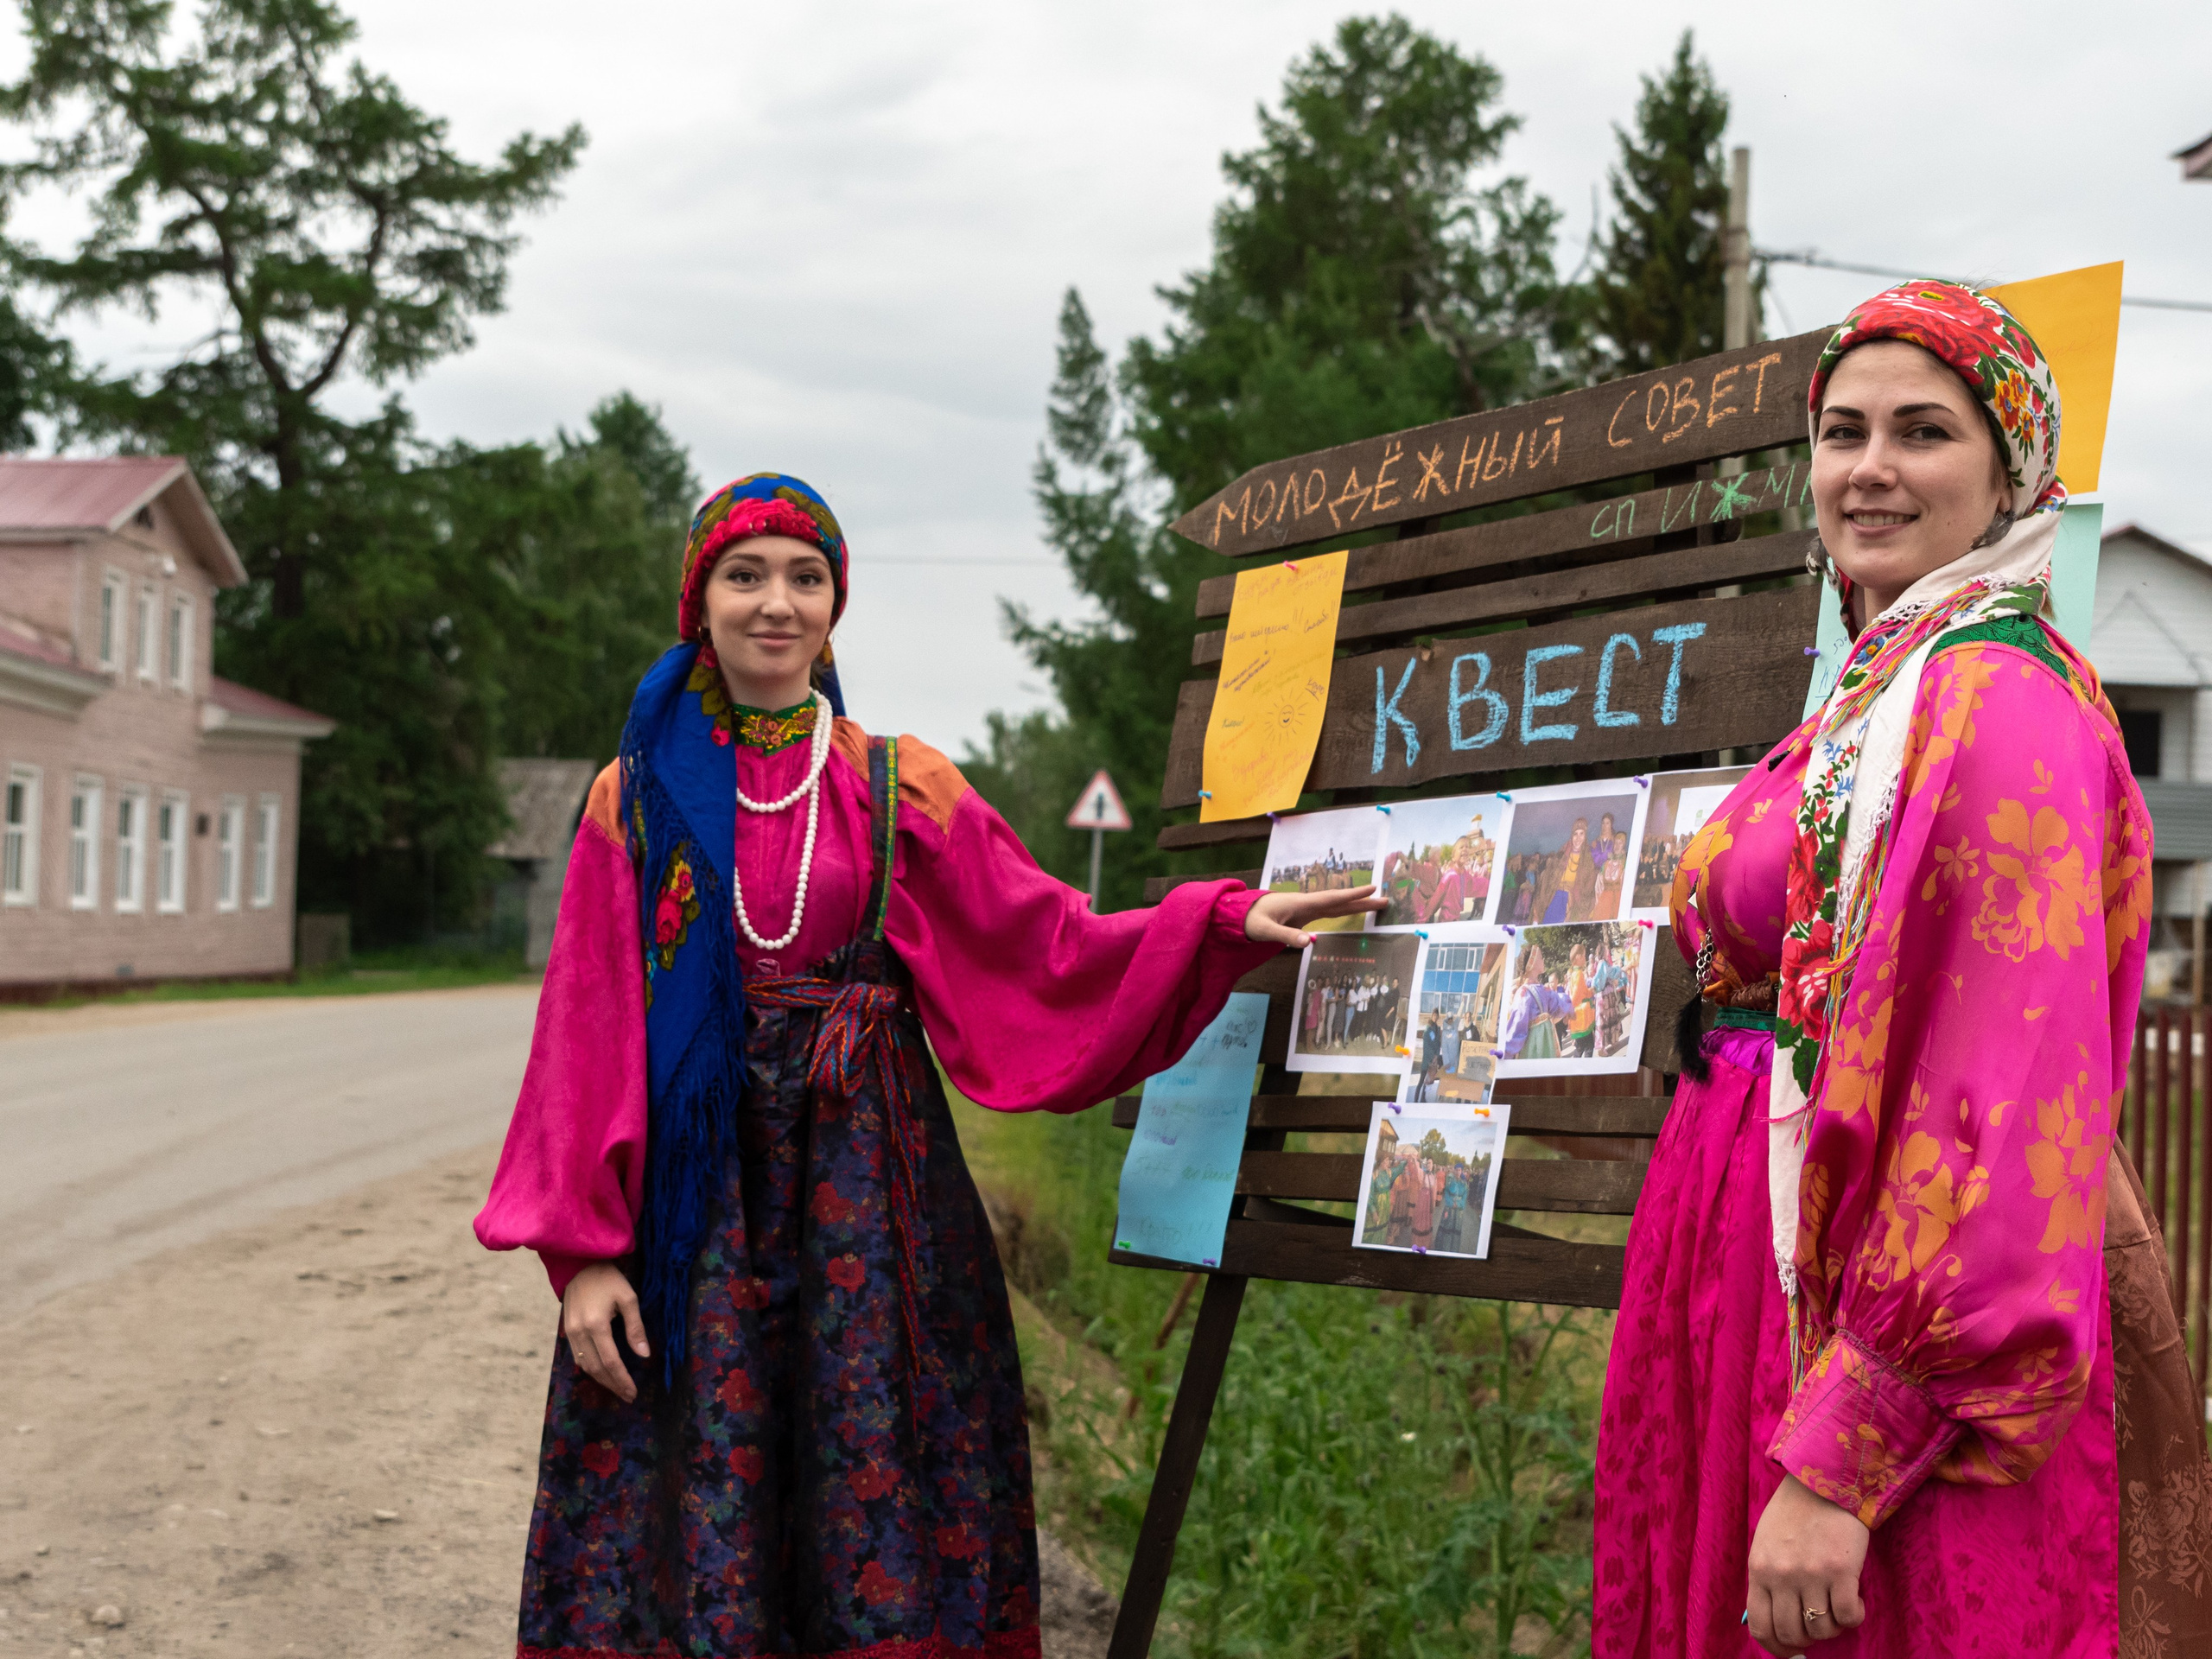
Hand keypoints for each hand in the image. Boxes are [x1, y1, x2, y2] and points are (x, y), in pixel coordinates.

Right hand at [561, 1261, 650, 1403]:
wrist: (579, 1265)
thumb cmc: (608, 1279)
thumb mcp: (628, 1298)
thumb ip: (635, 1328)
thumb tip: (644, 1354)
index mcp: (596, 1325)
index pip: (611, 1362)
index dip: (622, 1380)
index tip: (633, 1392)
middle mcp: (580, 1333)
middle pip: (597, 1368)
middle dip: (613, 1385)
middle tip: (628, 1396)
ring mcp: (570, 1333)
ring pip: (585, 1366)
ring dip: (601, 1380)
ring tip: (618, 1388)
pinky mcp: (567, 1331)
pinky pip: (577, 1357)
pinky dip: (590, 1368)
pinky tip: (602, 1373)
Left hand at [1244, 884, 1387, 948]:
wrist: (1241, 913)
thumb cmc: (1252, 920)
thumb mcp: (1266, 930)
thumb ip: (1285, 936)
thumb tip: (1309, 942)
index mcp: (1301, 904)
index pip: (1331, 899)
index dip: (1352, 896)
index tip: (1372, 889)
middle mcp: (1308, 903)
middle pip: (1340, 901)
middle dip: (1362, 901)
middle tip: (1385, 899)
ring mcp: (1307, 908)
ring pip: (1337, 906)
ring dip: (1356, 905)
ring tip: (1377, 904)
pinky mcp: (1304, 914)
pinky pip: (1329, 911)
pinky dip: (1343, 910)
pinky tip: (1352, 910)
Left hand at [1746, 1475, 1868, 1652]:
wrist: (1824, 1481)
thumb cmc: (1794, 1513)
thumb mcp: (1766, 1544)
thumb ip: (1768, 1579)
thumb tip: (1778, 1621)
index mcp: (1759, 1570)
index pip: (1761, 1628)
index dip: (1778, 1649)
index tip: (1792, 1651)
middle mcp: (1782, 1576)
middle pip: (1792, 1634)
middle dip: (1807, 1639)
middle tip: (1818, 1625)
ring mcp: (1811, 1575)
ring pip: (1822, 1630)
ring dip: (1832, 1627)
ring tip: (1835, 1606)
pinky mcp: (1841, 1572)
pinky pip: (1849, 1618)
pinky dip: (1854, 1617)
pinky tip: (1854, 1599)